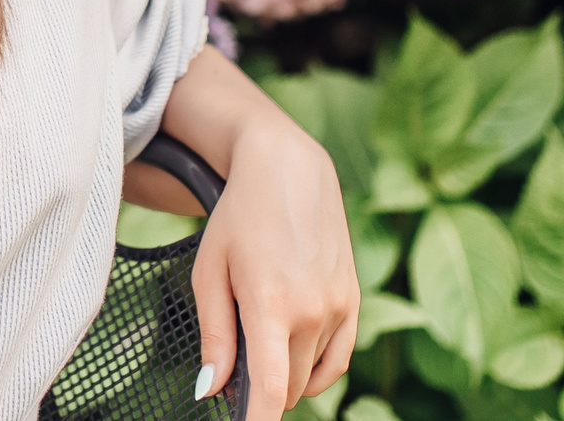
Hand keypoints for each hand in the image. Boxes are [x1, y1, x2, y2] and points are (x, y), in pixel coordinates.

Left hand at [190, 117, 358, 420]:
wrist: (289, 171)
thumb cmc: (238, 218)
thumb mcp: (210, 272)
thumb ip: (214, 336)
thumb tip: (213, 390)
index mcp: (271, 304)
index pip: (270, 391)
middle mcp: (313, 311)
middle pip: (287, 388)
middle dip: (259, 390)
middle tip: (233, 366)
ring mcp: (339, 307)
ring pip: (310, 376)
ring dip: (284, 376)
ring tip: (259, 340)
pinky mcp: (353, 301)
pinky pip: (336, 361)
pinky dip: (314, 373)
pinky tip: (292, 360)